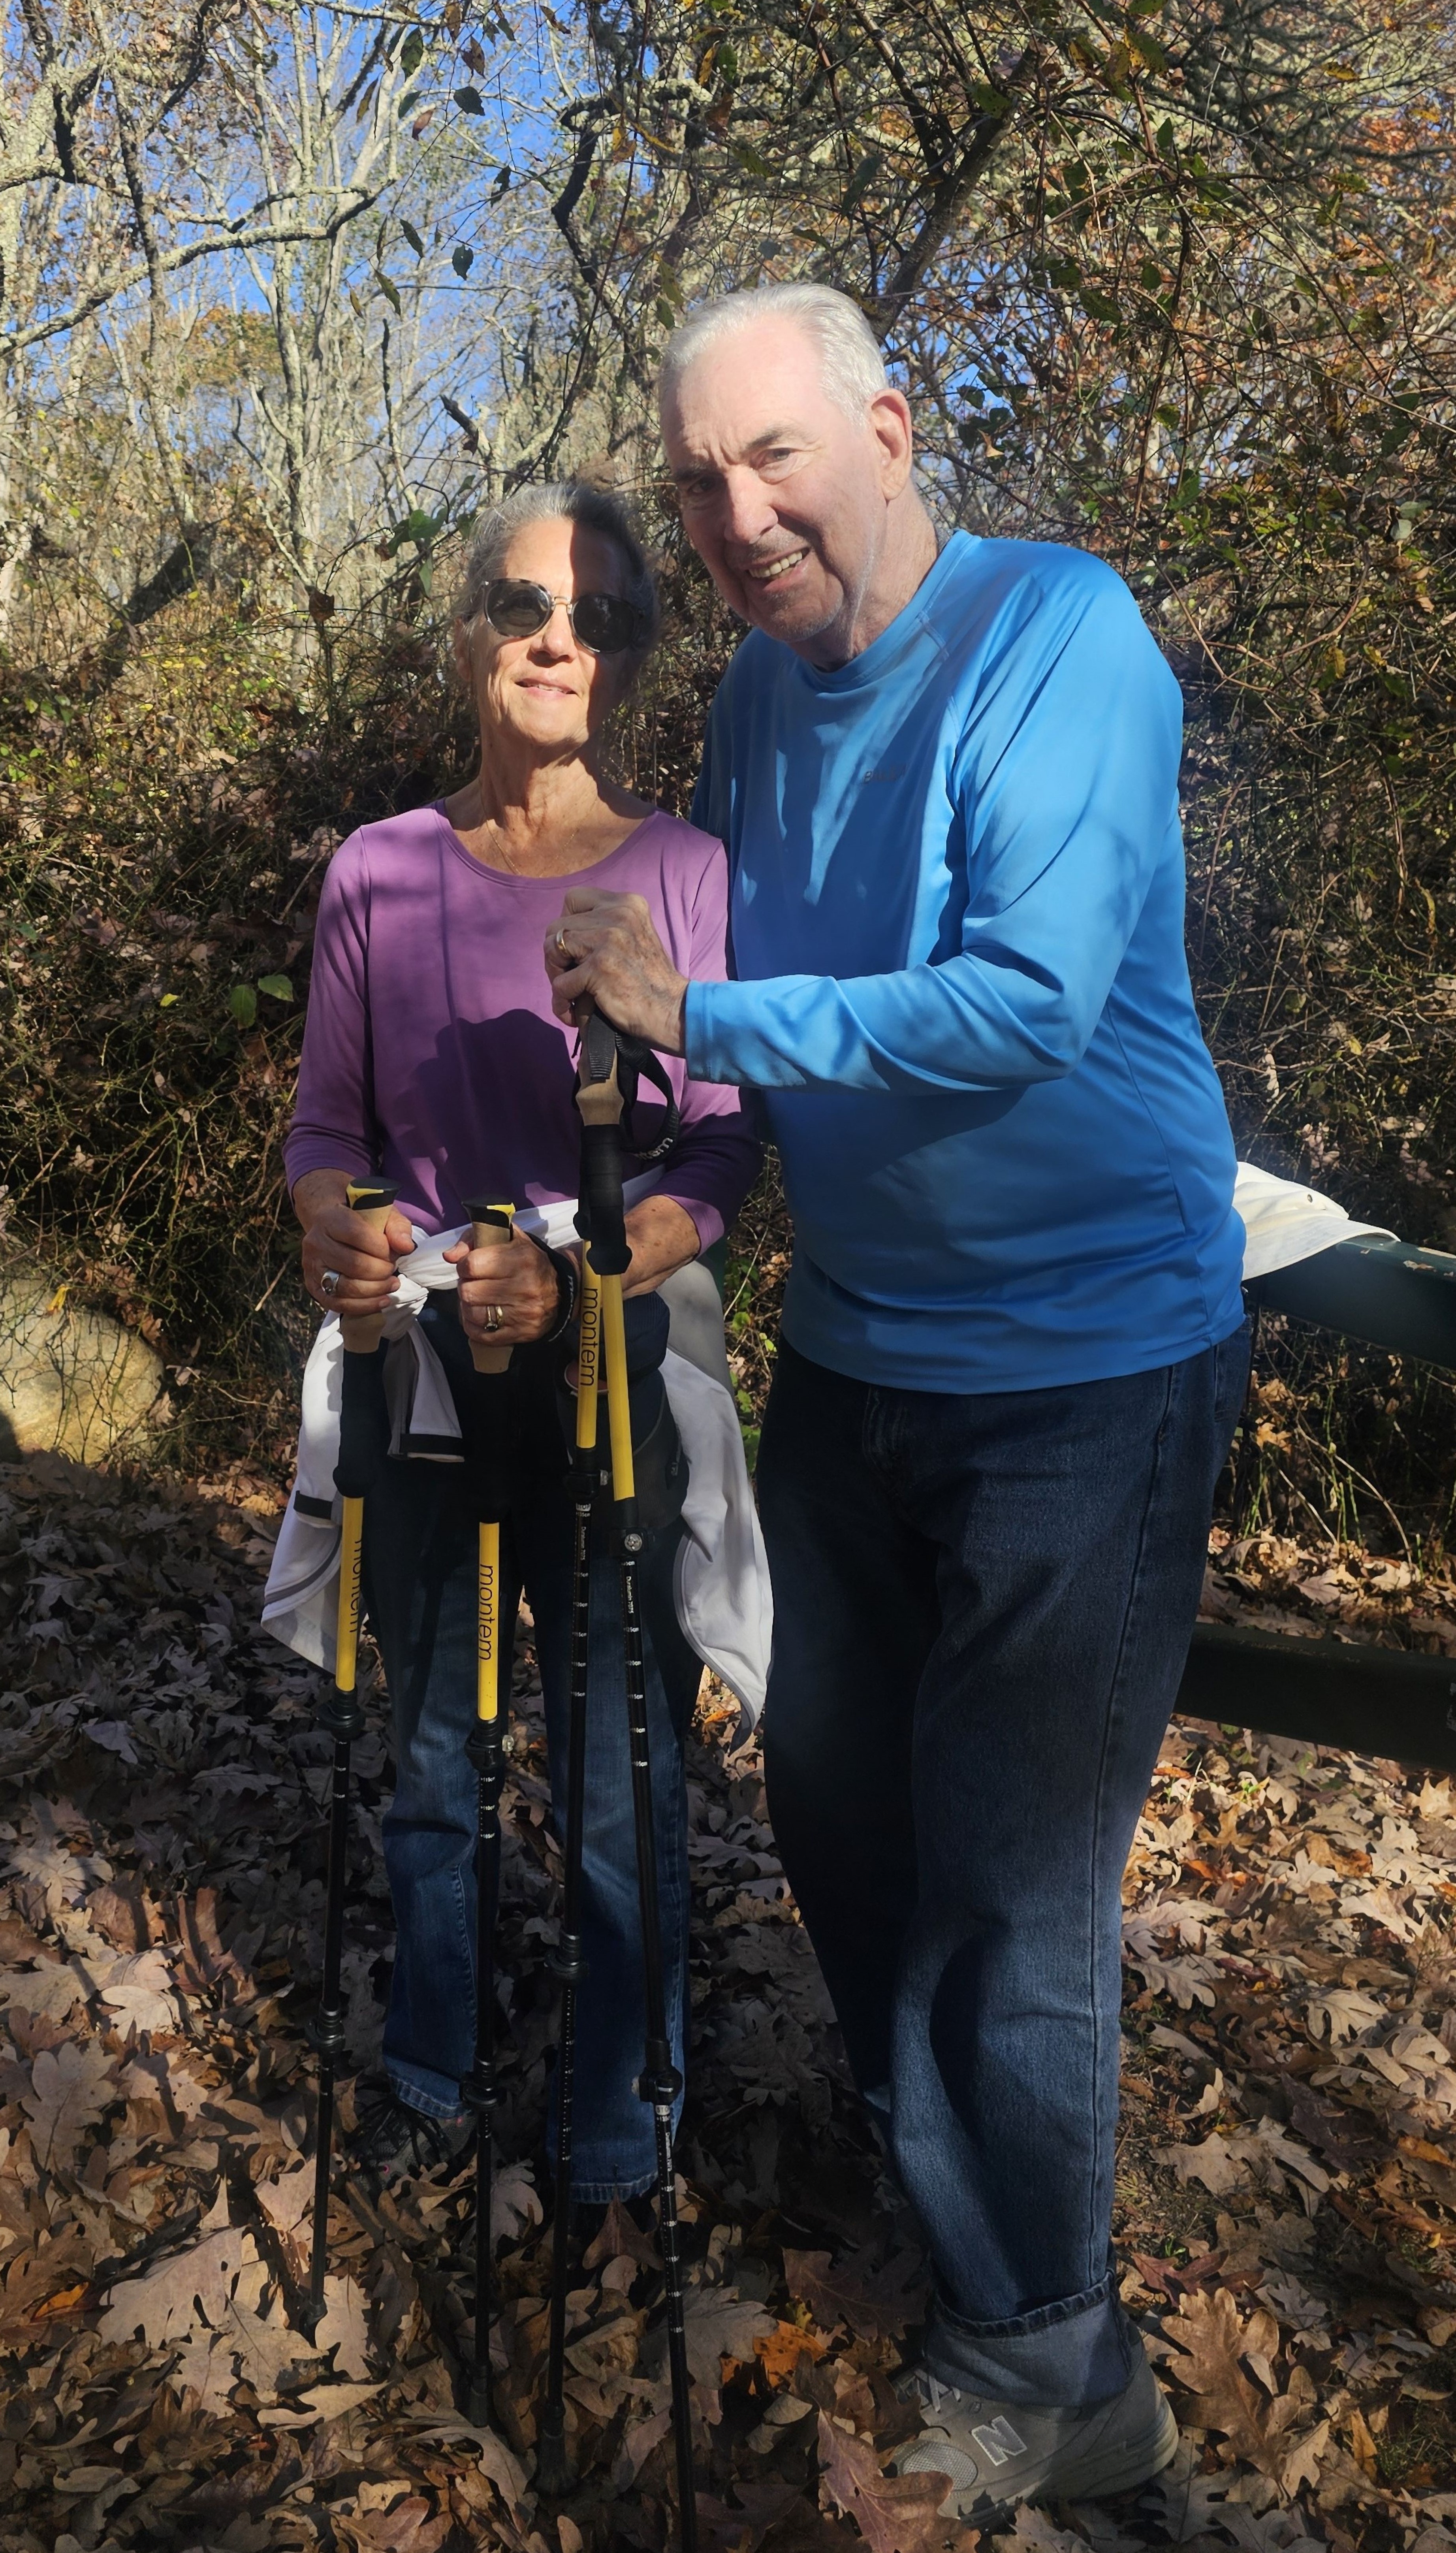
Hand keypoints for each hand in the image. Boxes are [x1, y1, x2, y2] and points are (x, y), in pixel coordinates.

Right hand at [301, 1190, 414, 1313]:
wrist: (332, 1227)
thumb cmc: (361, 1221)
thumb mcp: (382, 1215)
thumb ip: (397, 1227)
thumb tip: (405, 1247)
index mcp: (330, 1220)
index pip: (357, 1235)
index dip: (382, 1248)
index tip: (394, 1251)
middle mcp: (316, 1244)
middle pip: (353, 1264)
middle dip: (381, 1270)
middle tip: (392, 1268)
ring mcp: (312, 1267)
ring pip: (346, 1287)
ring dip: (376, 1290)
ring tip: (392, 1284)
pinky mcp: (314, 1287)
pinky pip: (339, 1304)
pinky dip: (364, 1306)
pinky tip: (383, 1300)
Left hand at [445, 1229, 565, 1346]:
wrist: (559, 1292)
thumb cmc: (527, 1262)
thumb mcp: (507, 1240)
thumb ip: (474, 1239)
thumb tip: (449, 1256)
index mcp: (521, 1259)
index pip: (471, 1265)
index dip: (464, 1266)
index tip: (470, 1267)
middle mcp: (524, 1287)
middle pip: (468, 1292)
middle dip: (466, 1286)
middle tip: (474, 1284)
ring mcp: (523, 1313)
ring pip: (472, 1314)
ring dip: (468, 1306)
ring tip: (477, 1299)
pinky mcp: (519, 1333)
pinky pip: (480, 1335)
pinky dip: (473, 1326)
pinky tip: (480, 1316)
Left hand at [545, 889, 688, 1054]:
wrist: (672, 1011)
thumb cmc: (648, 980)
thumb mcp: (633, 935)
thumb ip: (604, 925)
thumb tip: (559, 934)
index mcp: (627, 903)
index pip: (573, 898)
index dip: (566, 924)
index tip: (575, 948)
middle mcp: (619, 913)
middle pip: (556, 926)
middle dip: (556, 955)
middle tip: (569, 977)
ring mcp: (609, 938)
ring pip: (551, 949)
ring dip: (555, 976)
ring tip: (570, 994)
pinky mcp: (600, 966)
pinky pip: (559, 983)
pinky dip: (561, 1002)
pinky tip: (572, 1012)